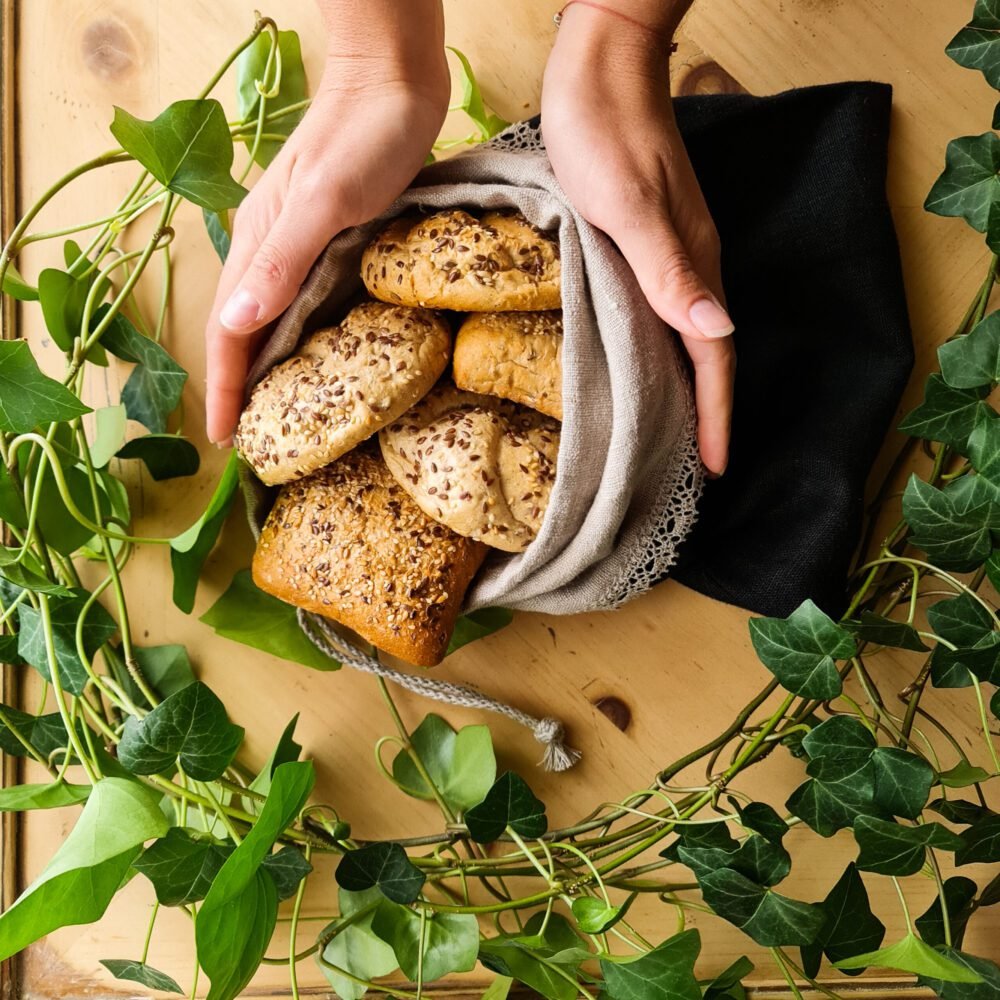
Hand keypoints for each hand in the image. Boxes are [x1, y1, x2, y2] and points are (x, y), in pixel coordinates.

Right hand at [205, 14, 448, 443]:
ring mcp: (300, 246)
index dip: (225, 387)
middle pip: (243, 330)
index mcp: (259, 244)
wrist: (394, 83)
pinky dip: (301, 339)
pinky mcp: (332, 242)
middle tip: (254, 443)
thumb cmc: (364, 137)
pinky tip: (318, 359)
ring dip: (269, 368)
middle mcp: (271, 249)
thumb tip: (238, 323)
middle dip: (241, 387)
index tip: (227, 439)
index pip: (229, 331)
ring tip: (280, 415)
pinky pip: (304, 303)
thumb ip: (283, 260)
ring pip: (273, 320)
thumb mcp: (326, 200)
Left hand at [542, 5, 733, 475]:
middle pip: (708, 355)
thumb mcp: (630, 207)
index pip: (713, 358)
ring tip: (673, 432)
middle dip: (707, 414)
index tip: (714, 468)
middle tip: (693, 467)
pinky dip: (663, 351)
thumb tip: (718, 334)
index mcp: (693, 266)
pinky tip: (644, 364)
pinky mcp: (652, 240)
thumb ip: (670, 271)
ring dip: (687, 387)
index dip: (715, 415)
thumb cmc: (606, 134)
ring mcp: (674, 252)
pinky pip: (667, 312)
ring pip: (689, 337)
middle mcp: (692, 266)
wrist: (601, 68)